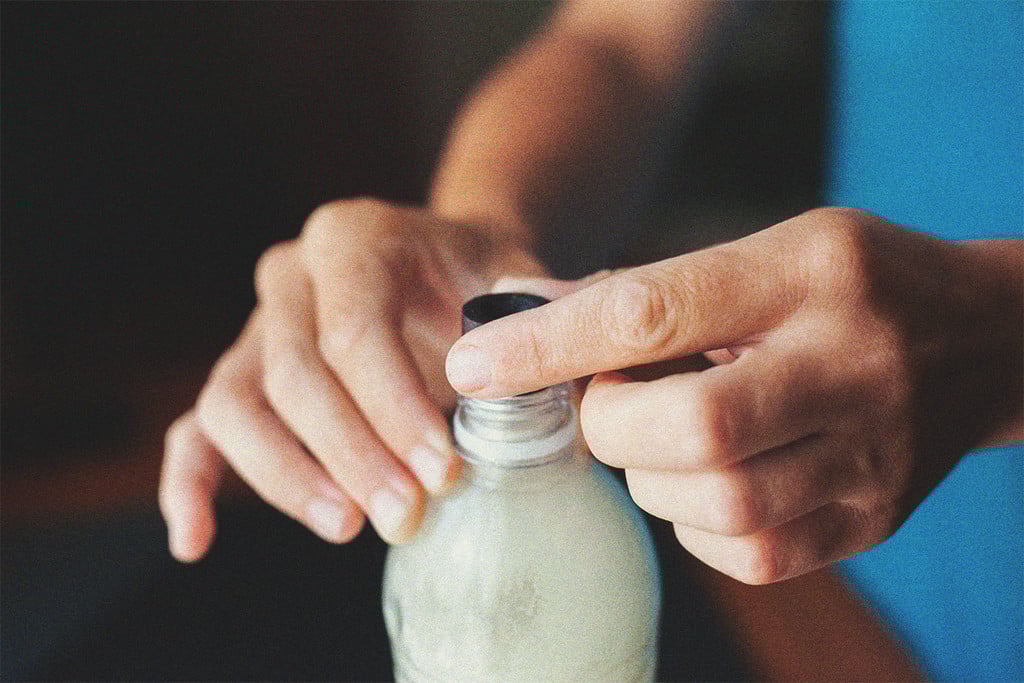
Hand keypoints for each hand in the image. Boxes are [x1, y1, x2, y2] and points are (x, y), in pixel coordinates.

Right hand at [160, 199, 544, 560]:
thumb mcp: (518, 277)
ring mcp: (257, 326)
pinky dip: (189, 483)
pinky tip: (197, 541)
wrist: (447, 268)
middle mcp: (292, 275)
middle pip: (294, 373)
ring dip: (286, 475)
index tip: (444, 472)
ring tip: (349, 526)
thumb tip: (543, 367)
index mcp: (354, 239)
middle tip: (408, 516)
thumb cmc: (481, 277)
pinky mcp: (242, 376)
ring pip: (236, 403)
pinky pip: (197, 428)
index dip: (394, 408)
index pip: (355, 330)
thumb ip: (539, 312)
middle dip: (353, 455)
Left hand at [446, 208, 1022, 583]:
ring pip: (714, 503)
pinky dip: (695, 521)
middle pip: (688, 429)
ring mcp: (869, 458)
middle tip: (610, 405)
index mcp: (808, 275)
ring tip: (667, 435)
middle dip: (611, 426)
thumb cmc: (853, 283)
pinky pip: (746, 553)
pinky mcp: (868, 523)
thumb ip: (659, 292)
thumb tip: (531, 327)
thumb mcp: (770, 251)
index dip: (547, 345)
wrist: (985, 341)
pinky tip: (706, 477)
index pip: (653, 312)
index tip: (471, 365)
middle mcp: (848, 368)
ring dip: (651, 476)